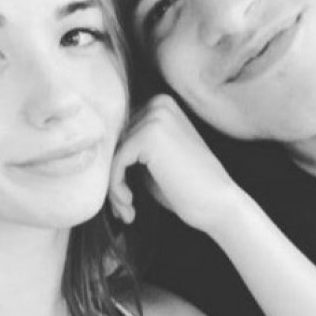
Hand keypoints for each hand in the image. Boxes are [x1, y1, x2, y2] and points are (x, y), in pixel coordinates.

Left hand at [109, 94, 244, 234]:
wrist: (219, 204)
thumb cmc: (190, 188)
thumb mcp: (155, 160)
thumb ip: (132, 149)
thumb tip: (96, 152)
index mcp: (163, 104)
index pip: (121, 133)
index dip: (117, 166)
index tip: (124, 196)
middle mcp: (159, 103)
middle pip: (114, 142)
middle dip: (114, 178)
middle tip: (124, 208)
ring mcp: (155, 117)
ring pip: (112, 155)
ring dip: (114, 188)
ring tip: (127, 211)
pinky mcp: (148, 136)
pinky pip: (115, 164)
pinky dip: (117, 189)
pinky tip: (131, 208)